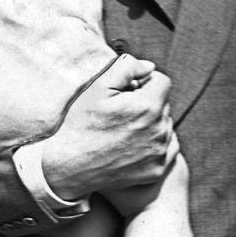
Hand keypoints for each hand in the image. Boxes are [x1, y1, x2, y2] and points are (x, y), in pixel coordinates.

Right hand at [40, 55, 176, 197]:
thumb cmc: (81, 124)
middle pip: (163, 104)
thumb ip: (127, 68)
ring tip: (123, 131)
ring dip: (151, 124)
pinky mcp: (158, 169)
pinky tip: (131, 146)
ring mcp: (160, 152)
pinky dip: (154, 145)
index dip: (143, 83)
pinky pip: (167, 148)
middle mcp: (160, 130)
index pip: (162, 82)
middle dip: (147, 103)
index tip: (126, 93)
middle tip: (120, 113)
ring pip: (165, 126)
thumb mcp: (97, 87)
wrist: (68, 167)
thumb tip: (150, 67)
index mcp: (148, 107)